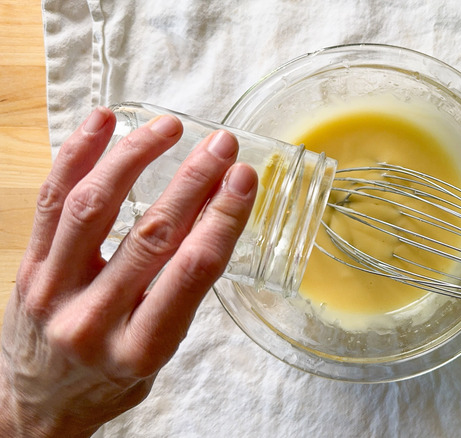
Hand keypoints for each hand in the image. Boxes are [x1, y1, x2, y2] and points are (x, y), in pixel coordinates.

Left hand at [0, 107, 257, 436]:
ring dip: (135, 158)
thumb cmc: (110, 380)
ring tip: (169, 127)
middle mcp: (92, 320)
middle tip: (223, 146)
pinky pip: (49, 203)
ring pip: (92, 208)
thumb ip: (180, 295)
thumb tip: (215, 219)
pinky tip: (102, 123)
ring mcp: (52, 290)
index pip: (190, 273)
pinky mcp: (28, 268)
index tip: (244, 180)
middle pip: (150, 234)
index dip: (222, 219)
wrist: (36, 404)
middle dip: (194, 182)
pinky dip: (76, 156)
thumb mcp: (158, 356)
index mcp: (139, 348)